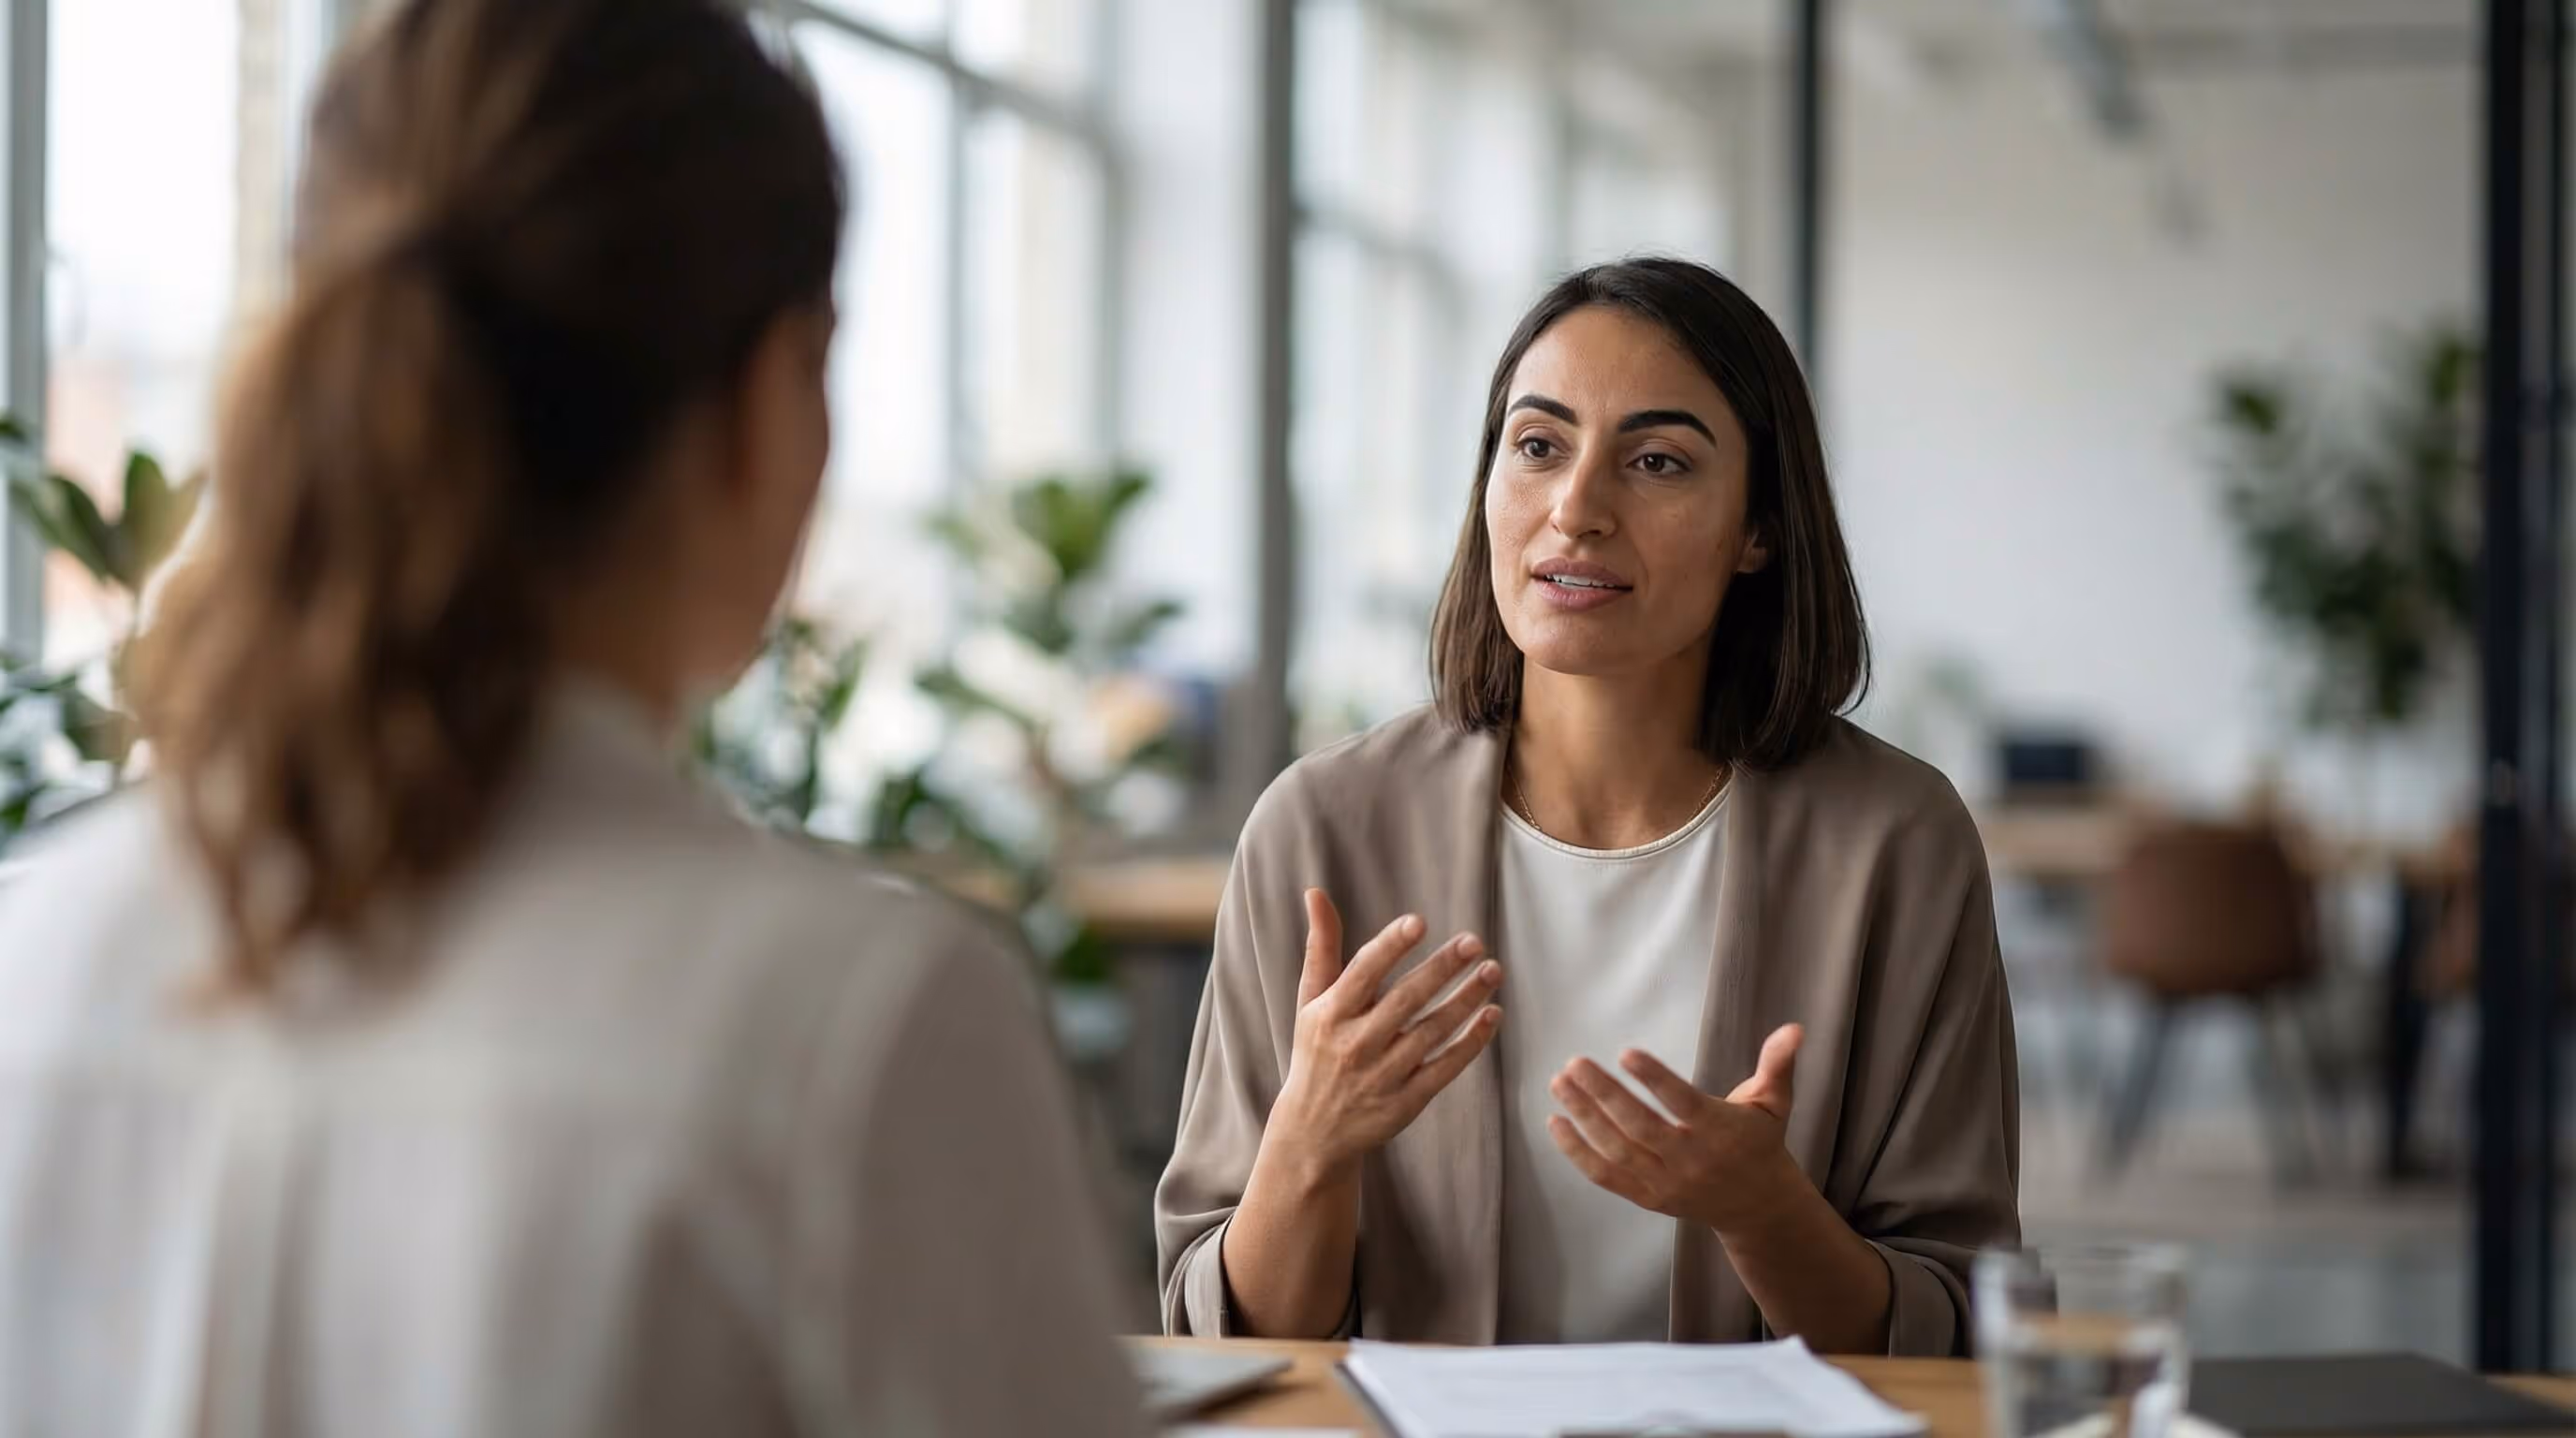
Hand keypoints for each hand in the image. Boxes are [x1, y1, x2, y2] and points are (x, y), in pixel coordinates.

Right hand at [1266, 889, 1502, 1182]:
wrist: (1313, 1131)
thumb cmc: (1316, 1051)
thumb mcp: (1310, 1001)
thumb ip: (1321, 947)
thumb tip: (1315, 892)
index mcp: (1330, 1014)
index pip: (1363, 973)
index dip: (1391, 946)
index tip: (1419, 922)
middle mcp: (1356, 1044)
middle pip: (1406, 1000)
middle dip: (1441, 969)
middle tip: (1474, 943)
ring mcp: (1383, 1075)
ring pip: (1433, 1032)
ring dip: (1466, 1000)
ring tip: (1492, 971)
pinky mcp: (1407, 1102)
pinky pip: (1446, 1068)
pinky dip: (1472, 1042)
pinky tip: (1492, 1014)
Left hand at [1547, 1023, 1804, 1235]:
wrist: (1757, 1206)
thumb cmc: (1760, 1142)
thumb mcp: (1773, 1102)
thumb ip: (1778, 1064)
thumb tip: (1794, 1028)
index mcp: (1719, 1131)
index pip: (1682, 1104)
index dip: (1655, 1079)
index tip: (1626, 1052)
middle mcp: (1690, 1160)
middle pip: (1639, 1127)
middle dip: (1603, 1095)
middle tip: (1574, 1062)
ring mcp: (1666, 1183)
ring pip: (1617, 1151)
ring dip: (1583, 1117)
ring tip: (1560, 1082)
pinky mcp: (1647, 1198)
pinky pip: (1606, 1177)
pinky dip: (1577, 1152)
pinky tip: (1555, 1122)